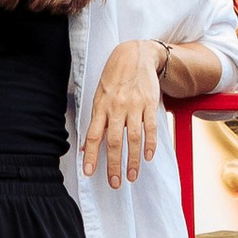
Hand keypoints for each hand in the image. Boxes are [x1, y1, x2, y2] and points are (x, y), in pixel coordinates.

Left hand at [82, 38, 166, 191]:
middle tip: (115, 183)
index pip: (93, 136)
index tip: (89, 173)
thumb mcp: (99, 96)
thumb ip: (95, 122)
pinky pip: (150, 128)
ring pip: (133, 138)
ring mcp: (134, 105)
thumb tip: (86, 149)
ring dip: (133, 160)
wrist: (135, 55)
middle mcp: (116, 107)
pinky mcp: (149, 103)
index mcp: (101, 106)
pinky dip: (150, 144)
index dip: (91, 156)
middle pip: (114, 141)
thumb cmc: (114, 78)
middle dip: (113, 165)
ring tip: (132, 176)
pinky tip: (147, 157)